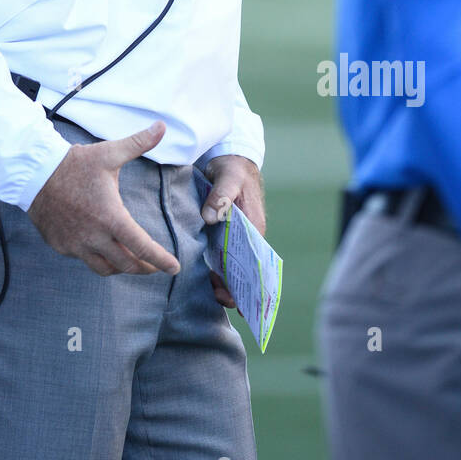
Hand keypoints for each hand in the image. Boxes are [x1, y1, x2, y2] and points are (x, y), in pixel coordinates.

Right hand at [28, 121, 180, 277]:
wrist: (34, 174)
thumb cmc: (74, 164)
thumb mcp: (109, 153)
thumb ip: (138, 143)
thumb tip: (162, 126)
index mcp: (111, 217)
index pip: (142, 247)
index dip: (161, 260)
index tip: (175, 268)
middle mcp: (94, 237)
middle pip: (127, 264)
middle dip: (144, 267)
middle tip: (154, 265)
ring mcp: (76, 244)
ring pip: (105, 268)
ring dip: (121, 267)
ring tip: (130, 260)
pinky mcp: (61, 246)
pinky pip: (84, 259)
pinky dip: (97, 257)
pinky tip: (101, 247)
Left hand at [200, 154, 264, 308]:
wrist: (230, 160)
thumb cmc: (233, 169)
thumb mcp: (229, 178)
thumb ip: (221, 196)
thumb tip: (211, 218)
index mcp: (255, 227)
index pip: (255, 262)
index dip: (250, 283)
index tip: (241, 299)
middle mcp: (248, 236)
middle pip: (244, 269)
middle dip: (234, 288)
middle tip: (218, 296)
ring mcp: (236, 237)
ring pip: (232, 266)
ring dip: (223, 281)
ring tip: (210, 290)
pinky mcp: (223, 233)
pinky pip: (221, 256)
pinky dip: (216, 269)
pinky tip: (204, 277)